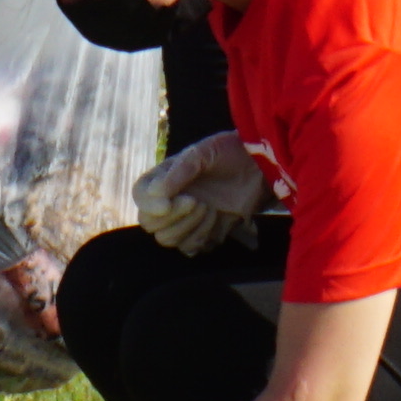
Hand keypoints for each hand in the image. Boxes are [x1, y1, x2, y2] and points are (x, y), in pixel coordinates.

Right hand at [133, 135, 267, 251]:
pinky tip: (217, 221)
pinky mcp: (203, 233)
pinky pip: (189, 248)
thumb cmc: (231, 153)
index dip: (149, 205)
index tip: (168, 204)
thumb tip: (154, 193)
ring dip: (189, 227)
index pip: (140, 196)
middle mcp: (170, 200)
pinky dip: (200, 238)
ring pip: (167, 239)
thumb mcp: (205, 153)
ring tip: (210, 208)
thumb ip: (180, 171)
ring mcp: (185, 219)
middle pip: (149, 223)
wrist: (260, 169)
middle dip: (173, 217)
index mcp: (164, 177)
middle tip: (198, 202)